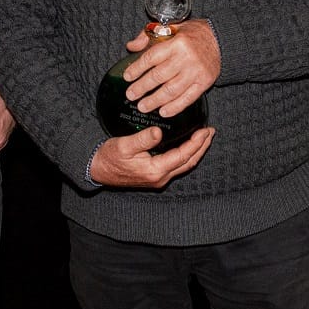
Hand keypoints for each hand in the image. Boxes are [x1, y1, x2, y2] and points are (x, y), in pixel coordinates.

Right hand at [89, 126, 214, 187]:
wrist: (97, 170)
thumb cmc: (108, 157)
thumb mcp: (123, 145)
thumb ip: (142, 139)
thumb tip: (158, 132)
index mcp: (155, 170)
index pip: (183, 156)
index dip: (196, 143)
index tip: (205, 130)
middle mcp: (160, 177)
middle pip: (188, 162)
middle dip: (202, 147)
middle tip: (210, 132)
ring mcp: (158, 178)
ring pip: (184, 165)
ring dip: (196, 151)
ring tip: (204, 137)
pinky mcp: (155, 176)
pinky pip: (176, 166)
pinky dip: (186, 155)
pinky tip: (188, 145)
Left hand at [120, 20, 220, 118]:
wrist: (222, 40)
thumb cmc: (194, 34)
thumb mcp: (172, 27)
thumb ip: (149, 35)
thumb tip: (131, 47)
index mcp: (176, 42)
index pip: (151, 58)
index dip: (137, 69)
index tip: (127, 77)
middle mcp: (186, 58)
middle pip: (159, 76)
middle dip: (142, 87)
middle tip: (131, 95)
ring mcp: (196, 72)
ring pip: (171, 90)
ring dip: (155, 101)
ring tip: (143, 106)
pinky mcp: (205, 83)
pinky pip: (188, 98)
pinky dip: (175, 107)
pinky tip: (163, 112)